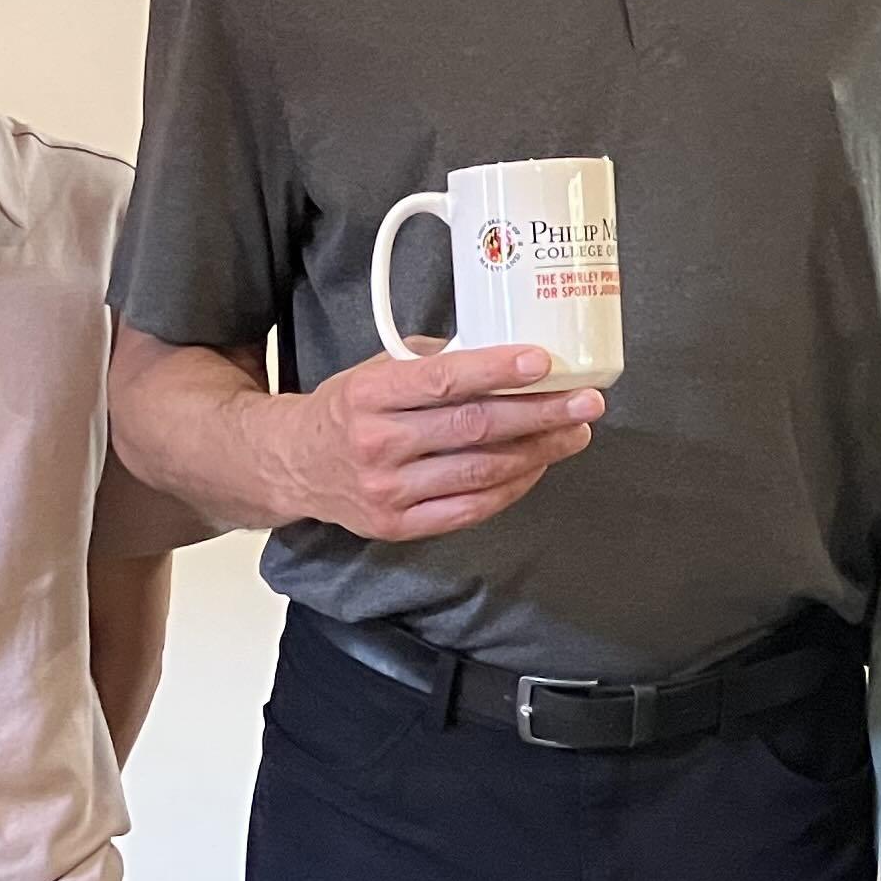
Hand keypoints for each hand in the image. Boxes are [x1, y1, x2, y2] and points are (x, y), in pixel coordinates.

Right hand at [270, 341, 599, 540]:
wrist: (294, 465)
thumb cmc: (347, 410)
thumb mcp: (376, 371)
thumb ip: (432, 363)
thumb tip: (503, 354)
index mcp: (368, 395)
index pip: (443, 381)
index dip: (497, 371)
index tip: (543, 362)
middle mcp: (376, 444)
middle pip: (474, 428)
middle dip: (539, 413)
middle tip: (585, 402)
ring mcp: (388, 491)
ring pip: (481, 471)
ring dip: (538, 452)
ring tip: (574, 433)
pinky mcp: (399, 526)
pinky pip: (471, 507)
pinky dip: (512, 486)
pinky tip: (537, 465)